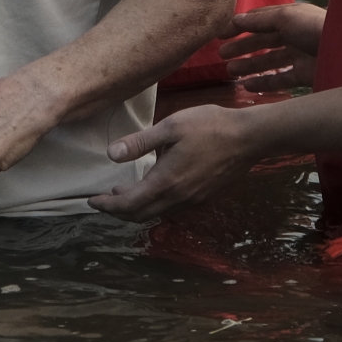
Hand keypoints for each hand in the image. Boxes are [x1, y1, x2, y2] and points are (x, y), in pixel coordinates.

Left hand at [87, 104, 262, 221]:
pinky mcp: (203, 197)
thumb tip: (111, 154)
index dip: (107, 206)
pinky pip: (171, 209)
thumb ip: (140, 142)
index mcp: (166, 182)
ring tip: (124, 192)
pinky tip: (153, 186)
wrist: (250, 137)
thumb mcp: (171, 127)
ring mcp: (193, 200)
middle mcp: (179, 198)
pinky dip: (154, 204)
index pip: (128, 205)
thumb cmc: (210, 126)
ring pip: (156, 214)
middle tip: (104, 199)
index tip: (91, 201)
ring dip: (137, 208)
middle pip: (140, 215)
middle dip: (118, 211)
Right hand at [220, 2, 323, 88]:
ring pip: (269, 60)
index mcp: (289, 17)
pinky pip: (280, 79)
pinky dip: (263, 82)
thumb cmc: (314, 28)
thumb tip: (235, 19)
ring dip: (249, 65)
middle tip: (221, 55)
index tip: (220, 34)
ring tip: (229, 71)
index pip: (260, 20)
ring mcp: (299, 55)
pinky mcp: (304, 75)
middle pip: (263, 41)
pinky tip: (247, 85)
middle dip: (242, 47)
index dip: (240, 26)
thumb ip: (260, 20)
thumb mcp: (285, 17)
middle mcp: (294, 34)